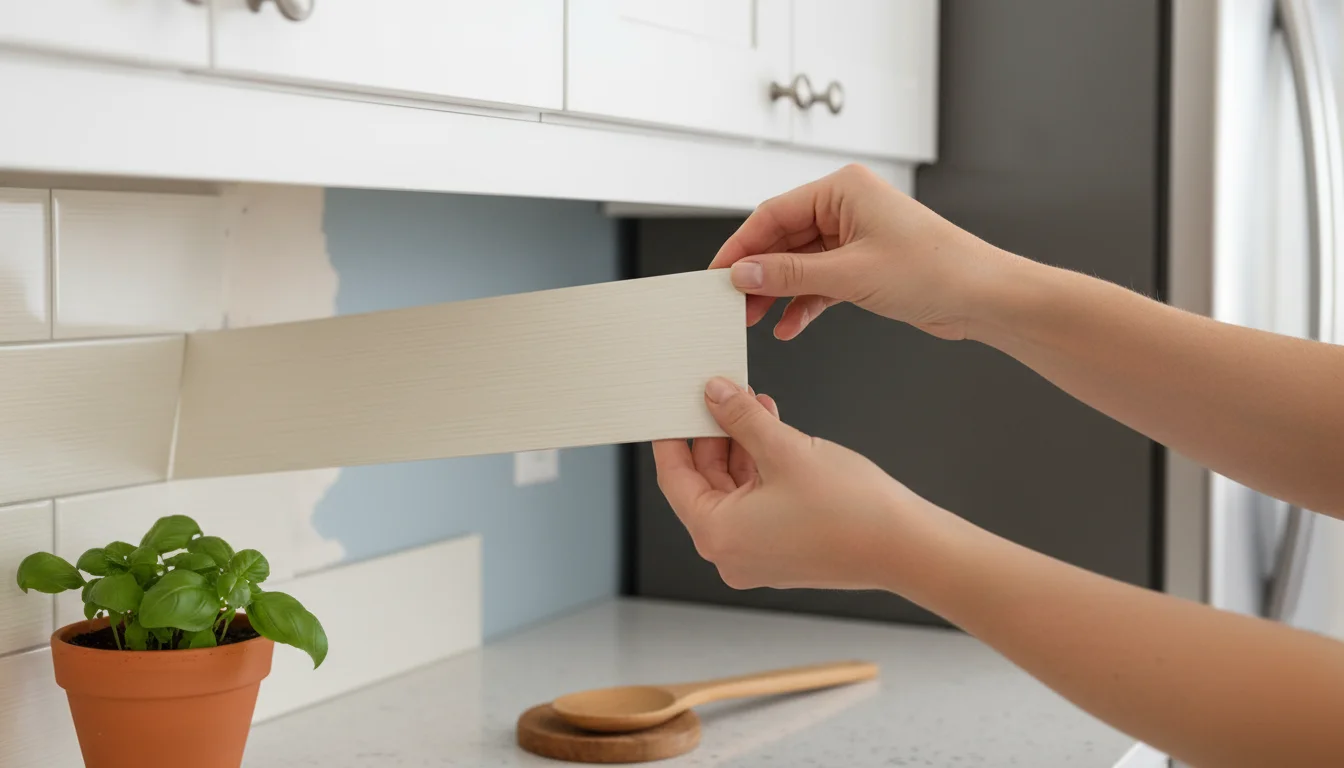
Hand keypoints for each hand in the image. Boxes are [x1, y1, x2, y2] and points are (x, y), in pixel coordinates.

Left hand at [652, 377, 951, 591]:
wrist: (906, 547)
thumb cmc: (851, 509)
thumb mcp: (784, 449)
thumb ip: (742, 418)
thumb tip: (715, 394)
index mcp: (718, 534)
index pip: (675, 478)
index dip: (673, 437)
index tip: (670, 408)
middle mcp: (730, 553)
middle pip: (704, 484)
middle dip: (713, 436)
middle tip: (720, 395)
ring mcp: (756, 556)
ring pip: (733, 492)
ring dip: (741, 447)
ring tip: (753, 405)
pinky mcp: (780, 551)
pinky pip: (755, 505)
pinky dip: (760, 470)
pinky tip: (772, 433)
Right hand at [712, 164, 1015, 340]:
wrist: (982, 297)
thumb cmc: (934, 270)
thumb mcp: (850, 274)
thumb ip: (791, 274)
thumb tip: (744, 273)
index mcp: (843, 189)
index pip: (773, 213)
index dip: (740, 246)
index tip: (716, 274)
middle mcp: (846, 207)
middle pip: (782, 239)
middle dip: (757, 274)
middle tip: (730, 303)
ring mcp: (855, 237)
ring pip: (799, 264)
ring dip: (777, 292)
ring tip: (753, 319)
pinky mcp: (864, 266)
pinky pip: (820, 282)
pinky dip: (804, 303)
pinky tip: (788, 326)